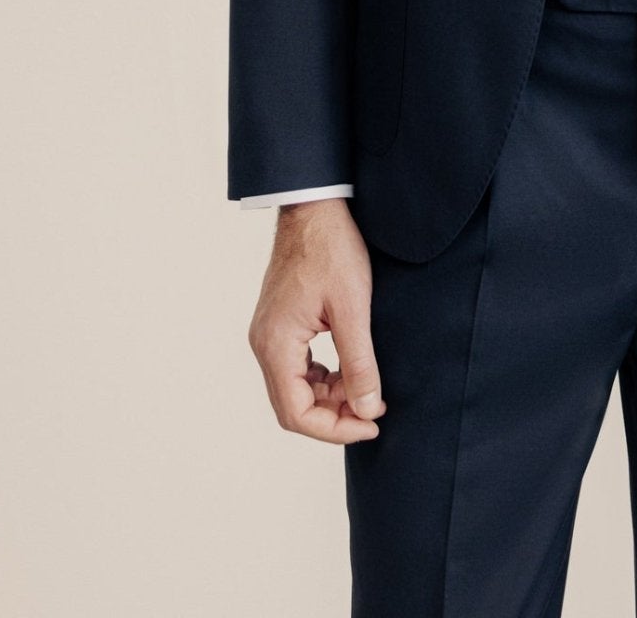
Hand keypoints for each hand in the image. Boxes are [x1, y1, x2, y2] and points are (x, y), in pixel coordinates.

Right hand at [248, 198, 385, 443]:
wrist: (314, 207)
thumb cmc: (332, 249)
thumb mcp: (353, 308)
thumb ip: (359, 363)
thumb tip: (367, 409)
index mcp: (276, 344)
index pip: (296, 413)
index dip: (334, 429)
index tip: (371, 424)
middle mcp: (264, 344)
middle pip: (292, 406)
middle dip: (333, 417)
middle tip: (372, 413)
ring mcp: (269, 333)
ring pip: (294, 388)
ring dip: (328, 398)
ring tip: (365, 391)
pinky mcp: (280, 324)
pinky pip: (296, 367)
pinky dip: (321, 378)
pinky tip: (347, 371)